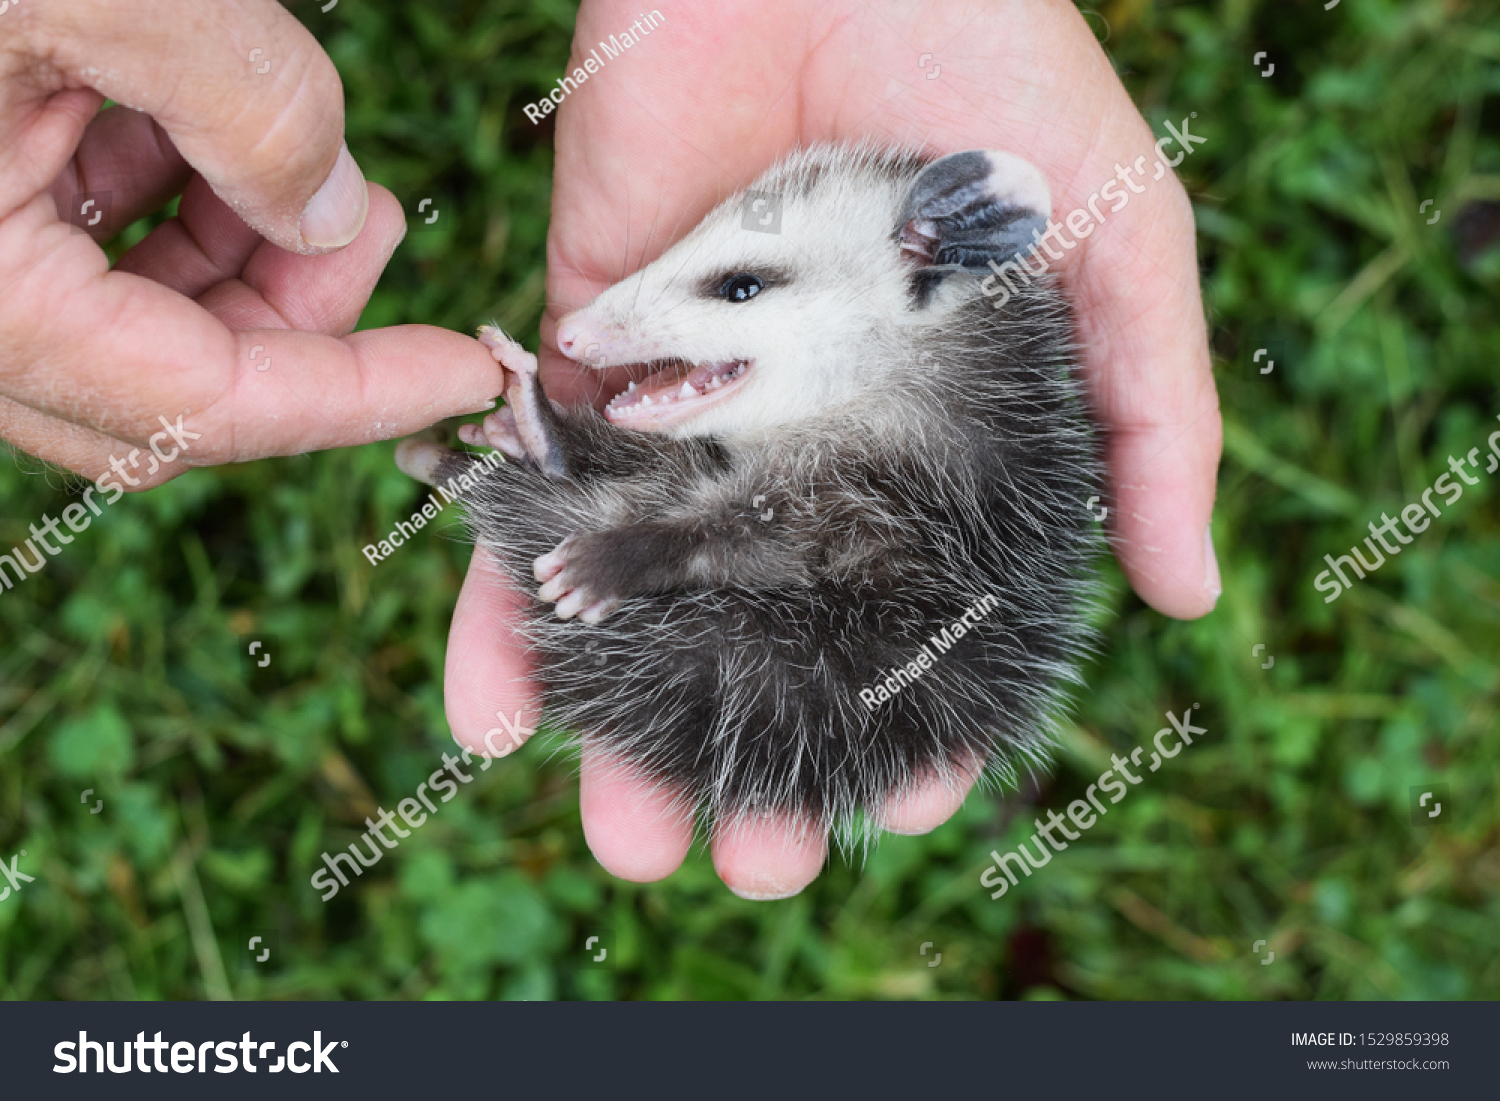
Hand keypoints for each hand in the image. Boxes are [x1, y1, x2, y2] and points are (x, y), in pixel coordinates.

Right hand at [0, 0, 502, 483]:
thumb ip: (253, 109)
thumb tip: (337, 218)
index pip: (205, 409)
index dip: (356, 394)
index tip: (470, 373)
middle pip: (169, 388)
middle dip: (296, 320)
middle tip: (370, 224)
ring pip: (130, 319)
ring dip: (237, 254)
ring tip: (300, 160)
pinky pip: (76, 243)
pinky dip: (165, 199)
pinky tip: (202, 126)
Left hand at [446, 0, 1221, 896]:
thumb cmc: (995, 70)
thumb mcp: (1115, 248)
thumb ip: (1152, 418)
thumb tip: (1192, 599)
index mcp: (926, 440)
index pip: (921, 616)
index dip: (922, 716)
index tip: (913, 805)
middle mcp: (804, 445)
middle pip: (771, 634)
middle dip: (762, 754)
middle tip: (758, 868)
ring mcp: (693, 408)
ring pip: (646, 596)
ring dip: (628, 726)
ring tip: (632, 846)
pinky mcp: (584, 351)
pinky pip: (533, 494)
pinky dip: (504, 599)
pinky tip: (497, 719)